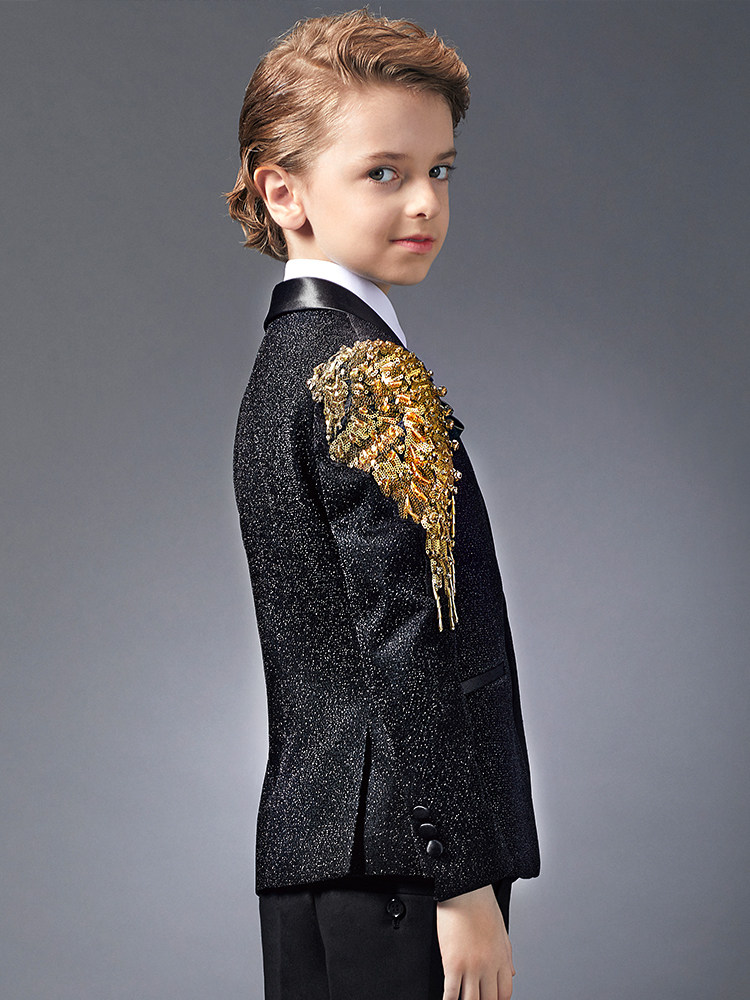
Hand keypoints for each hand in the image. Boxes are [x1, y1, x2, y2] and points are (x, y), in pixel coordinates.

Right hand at [436, 883, 514, 999]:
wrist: (466, 889)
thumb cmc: (481, 904)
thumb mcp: (501, 930)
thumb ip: (507, 955)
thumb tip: (512, 973)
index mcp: (501, 958)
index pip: (504, 993)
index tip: (489, 999)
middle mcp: (489, 966)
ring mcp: (471, 967)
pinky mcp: (453, 963)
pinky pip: (451, 992)